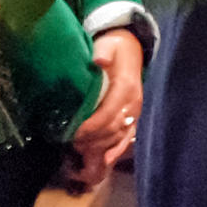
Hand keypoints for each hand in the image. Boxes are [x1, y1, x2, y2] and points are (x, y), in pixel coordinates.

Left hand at [68, 29, 144, 187]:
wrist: (132, 50)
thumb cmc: (115, 48)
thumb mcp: (108, 45)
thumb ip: (103, 51)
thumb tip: (98, 60)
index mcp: (127, 88)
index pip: (109, 114)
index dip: (91, 127)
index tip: (73, 133)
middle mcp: (134, 104)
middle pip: (112, 129)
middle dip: (92, 140)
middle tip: (71, 144)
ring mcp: (135, 113)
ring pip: (119, 137)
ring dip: (100, 148)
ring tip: (80, 152)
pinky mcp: (133, 119)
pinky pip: (126, 139)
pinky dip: (115, 152)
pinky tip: (104, 162)